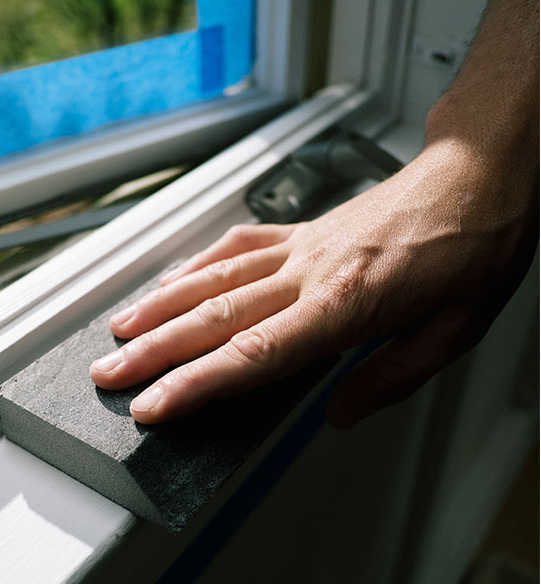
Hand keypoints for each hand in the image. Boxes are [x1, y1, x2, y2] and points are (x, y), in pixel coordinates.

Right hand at [90, 135, 535, 426]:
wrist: (478, 175)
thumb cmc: (475, 245)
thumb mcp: (455, 330)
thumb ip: (390, 377)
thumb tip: (338, 412)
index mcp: (346, 303)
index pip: (253, 353)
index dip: (196, 382)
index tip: (153, 403)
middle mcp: (311, 271)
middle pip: (217, 316)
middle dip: (155, 350)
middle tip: (109, 373)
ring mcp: (301, 246)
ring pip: (215, 277)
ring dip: (162, 306)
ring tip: (121, 330)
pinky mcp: (303, 229)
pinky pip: (238, 245)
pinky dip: (198, 263)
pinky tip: (175, 278)